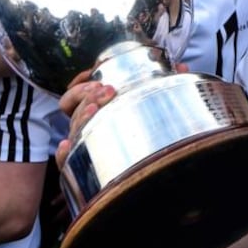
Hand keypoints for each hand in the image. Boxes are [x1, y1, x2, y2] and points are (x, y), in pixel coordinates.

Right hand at [54, 63, 189, 168]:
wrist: (154, 180)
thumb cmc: (152, 136)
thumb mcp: (155, 106)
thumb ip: (165, 86)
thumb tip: (183, 67)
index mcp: (98, 113)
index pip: (75, 96)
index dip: (81, 84)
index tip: (95, 74)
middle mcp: (88, 128)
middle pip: (72, 107)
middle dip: (87, 93)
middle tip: (108, 89)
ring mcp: (86, 147)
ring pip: (72, 126)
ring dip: (81, 112)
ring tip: (96, 106)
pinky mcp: (85, 168)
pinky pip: (66, 161)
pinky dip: (64, 152)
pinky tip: (67, 144)